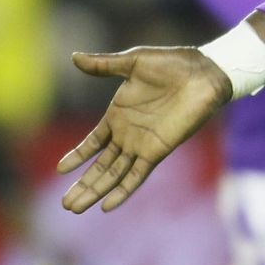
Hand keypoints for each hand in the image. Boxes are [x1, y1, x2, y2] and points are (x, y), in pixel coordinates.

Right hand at [57, 47, 231, 212]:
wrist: (204, 72)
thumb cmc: (173, 63)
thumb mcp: (133, 62)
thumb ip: (103, 65)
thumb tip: (73, 57)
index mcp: (118, 115)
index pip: (93, 143)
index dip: (78, 156)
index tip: (60, 169)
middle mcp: (128, 134)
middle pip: (100, 166)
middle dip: (82, 184)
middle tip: (64, 204)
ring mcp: (142, 144)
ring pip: (113, 175)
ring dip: (94, 191)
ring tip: (74, 207)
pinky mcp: (157, 150)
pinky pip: (137, 175)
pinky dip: (122, 191)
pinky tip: (107, 206)